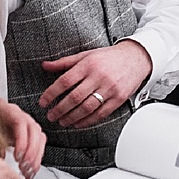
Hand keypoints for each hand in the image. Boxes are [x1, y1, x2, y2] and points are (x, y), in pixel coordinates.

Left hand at [0, 98, 43, 178]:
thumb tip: (1, 153)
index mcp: (4, 109)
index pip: (21, 122)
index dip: (22, 140)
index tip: (18, 156)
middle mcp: (17, 115)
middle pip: (34, 130)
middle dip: (31, 152)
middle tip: (24, 166)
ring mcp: (23, 124)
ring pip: (38, 139)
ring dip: (35, 158)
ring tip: (27, 172)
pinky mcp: (25, 135)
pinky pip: (37, 146)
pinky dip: (35, 160)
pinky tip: (29, 170)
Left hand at [37, 40, 151, 127]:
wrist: (136, 58)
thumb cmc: (108, 57)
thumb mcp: (85, 55)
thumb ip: (64, 62)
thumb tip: (44, 65)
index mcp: (87, 65)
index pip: (64, 81)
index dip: (51, 94)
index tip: (43, 102)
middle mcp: (98, 77)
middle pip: (74, 97)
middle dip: (60, 109)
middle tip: (50, 116)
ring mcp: (110, 89)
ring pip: (87, 108)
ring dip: (72, 117)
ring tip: (62, 121)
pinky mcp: (118, 98)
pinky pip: (101, 113)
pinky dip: (87, 121)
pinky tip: (78, 123)